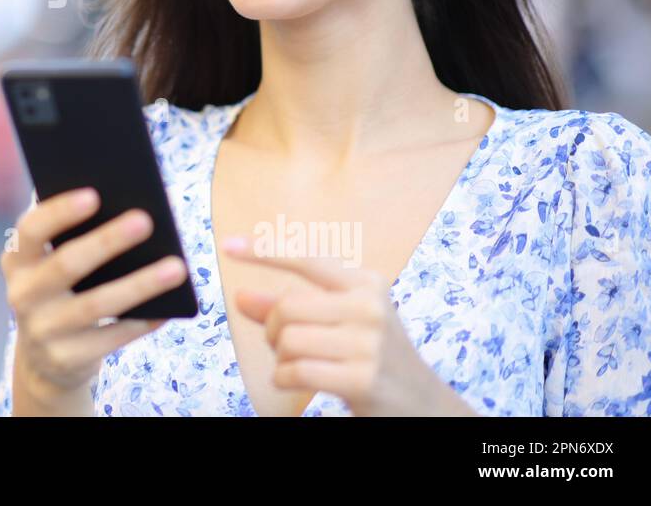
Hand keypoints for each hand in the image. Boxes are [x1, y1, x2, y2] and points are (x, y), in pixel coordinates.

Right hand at [0, 187, 188, 412]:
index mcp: (18, 260)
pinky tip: (168, 308)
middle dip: (107, 241)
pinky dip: (141, 322)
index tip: (94, 195)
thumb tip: (130, 213)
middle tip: (145, 220)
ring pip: (96, 304)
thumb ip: (72, 239)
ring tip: (176, 267)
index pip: (31, 229)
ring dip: (139, 284)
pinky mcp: (65, 359)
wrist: (43, 360)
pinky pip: (111, 338)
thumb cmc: (60, 291)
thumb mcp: (50, 266)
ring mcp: (42, 330)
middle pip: (66, 264)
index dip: (60, 212)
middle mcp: (23, 294)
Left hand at [220, 234, 476, 415]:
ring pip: (289, 340)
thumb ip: (289, 308)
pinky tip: (293, 381)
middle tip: (284, 345)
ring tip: (295, 364)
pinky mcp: (362, 377)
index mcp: (366, 284)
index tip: (228, 246)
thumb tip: (240, 297)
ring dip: (280, 358)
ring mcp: (369, 342)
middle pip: (288, 306)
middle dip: (273, 329)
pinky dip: (283, 378)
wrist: (422, 404)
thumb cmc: (371, 357)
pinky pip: (295, 370)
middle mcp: (370, 306)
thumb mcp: (338, 323)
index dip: (264, 252)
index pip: (307, 260)